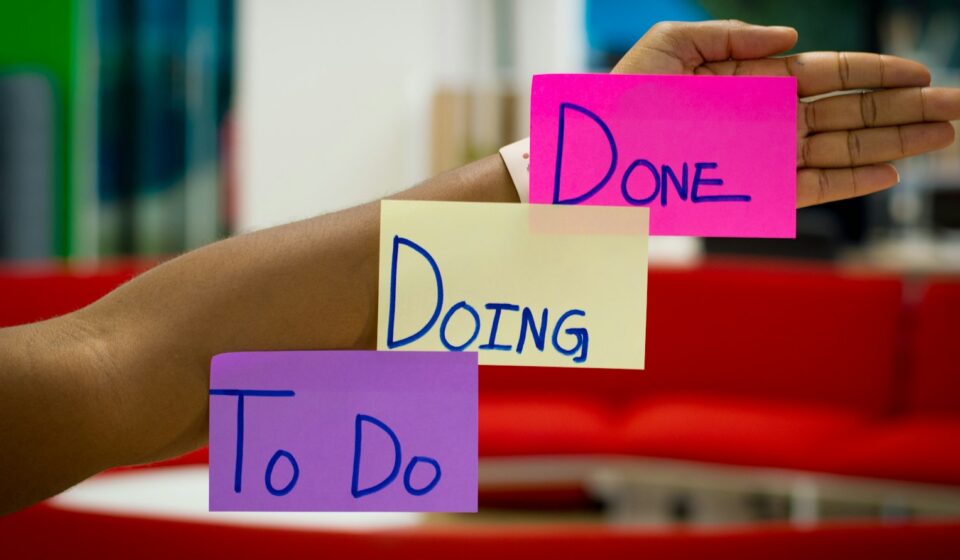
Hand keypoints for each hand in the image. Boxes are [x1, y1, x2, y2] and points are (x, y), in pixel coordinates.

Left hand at [612, 20, 959, 207]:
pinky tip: (890, 173)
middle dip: (905, 109)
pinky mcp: (753, 191)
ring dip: (895, 144)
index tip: (922, 70)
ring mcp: (765, 155)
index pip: (829, 73)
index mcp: (755, 79)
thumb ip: (731, 36)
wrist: (596, 156)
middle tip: (957, 108)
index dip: (877, 71)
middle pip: (851, 111)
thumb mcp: (672, 45)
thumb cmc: (625, 97)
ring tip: (944, 137)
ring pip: (843, 150)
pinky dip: (850, 182)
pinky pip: (811, 187)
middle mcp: (768, 118)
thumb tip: (789, 37)